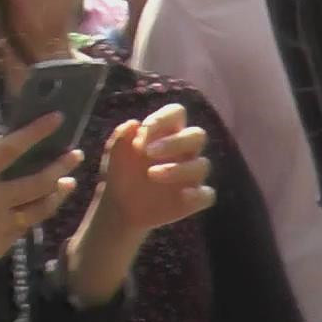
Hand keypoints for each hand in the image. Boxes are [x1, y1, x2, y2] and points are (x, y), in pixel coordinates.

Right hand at [0, 115, 82, 320]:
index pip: (13, 147)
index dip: (37, 131)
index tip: (58, 118)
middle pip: (38, 181)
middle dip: (62, 165)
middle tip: (76, 155)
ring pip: (39, 209)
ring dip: (57, 194)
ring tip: (68, 184)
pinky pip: (21, 230)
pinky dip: (30, 216)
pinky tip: (34, 209)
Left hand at [101, 105, 213, 236]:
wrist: (119, 209)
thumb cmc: (120, 174)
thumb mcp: (114, 156)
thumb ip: (121, 138)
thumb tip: (133, 124)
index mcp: (166, 133)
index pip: (177, 113)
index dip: (163, 117)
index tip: (143, 131)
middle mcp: (183, 151)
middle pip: (197, 135)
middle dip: (175, 142)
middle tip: (148, 152)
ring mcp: (190, 175)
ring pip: (203, 165)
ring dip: (178, 168)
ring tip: (151, 175)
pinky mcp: (194, 199)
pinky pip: (207, 194)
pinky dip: (198, 195)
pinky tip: (182, 196)